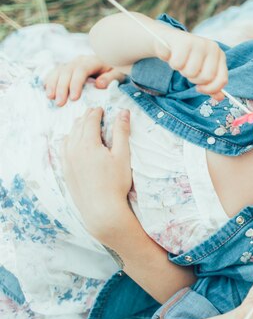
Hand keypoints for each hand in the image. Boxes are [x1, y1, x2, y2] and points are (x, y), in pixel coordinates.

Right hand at [44, 55, 125, 105]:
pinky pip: (55, 72)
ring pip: (59, 71)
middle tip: (60, 103)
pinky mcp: (67, 67)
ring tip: (50, 97)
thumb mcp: (119, 73)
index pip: (81, 70)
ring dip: (53, 84)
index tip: (74, 98)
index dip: (76, 84)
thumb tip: (99, 84)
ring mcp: (72, 63)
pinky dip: (50, 80)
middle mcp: (80, 60)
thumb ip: (111, 78)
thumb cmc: (116, 70)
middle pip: (67, 72)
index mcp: (93, 61)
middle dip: (62, 88)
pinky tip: (46, 90)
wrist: (112, 62)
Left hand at [61, 107, 133, 240]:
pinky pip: (63, 149)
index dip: (96, 112)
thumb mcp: (123, 155)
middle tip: (93, 112)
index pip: (90, 121)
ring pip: (69, 137)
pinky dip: (69, 140)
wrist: (101, 209)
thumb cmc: (115, 183)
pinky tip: (73, 142)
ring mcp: (67, 161)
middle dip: (86, 117)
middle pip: (78, 126)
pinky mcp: (66, 171)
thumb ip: (122, 132)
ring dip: (76, 128)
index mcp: (88, 143)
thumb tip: (123, 112)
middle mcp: (73, 150)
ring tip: (83, 124)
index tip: (101, 108)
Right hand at [155, 30, 226, 99]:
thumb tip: (219, 98)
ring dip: (182, 71)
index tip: (199, 88)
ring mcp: (199, 43)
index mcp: (220, 55)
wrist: (168, 40)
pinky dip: (173, 64)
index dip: (210, 89)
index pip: (222, 79)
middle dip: (194, 79)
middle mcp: (212, 47)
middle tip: (188, 71)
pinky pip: (178, 64)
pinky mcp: (184, 41)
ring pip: (191, 72)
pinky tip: (173, 56)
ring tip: (181, 62)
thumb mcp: (201, 70)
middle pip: (206, 78)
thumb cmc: (187, 58)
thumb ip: (211, 85)